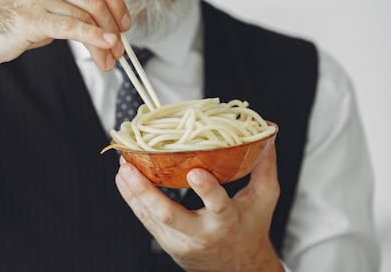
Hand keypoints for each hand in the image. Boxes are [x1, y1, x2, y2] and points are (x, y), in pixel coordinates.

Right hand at [0, 0, 130, 94]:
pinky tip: (106, 46)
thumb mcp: (40, 6)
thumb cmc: (4, 24)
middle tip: (120, 49)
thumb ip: (68, 7)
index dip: (117, 3)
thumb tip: (103, 25)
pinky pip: (73, 26)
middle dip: (115, 26)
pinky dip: (94, 38)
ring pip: (87, 15)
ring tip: (109, 60)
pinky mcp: (31, 17)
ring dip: (105, 41)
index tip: (125, 23)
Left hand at [115, 143, 282, 271]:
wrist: (238, 269)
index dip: (206, 191)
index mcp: (227, 221)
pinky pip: (145, 220)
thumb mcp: (264, 199)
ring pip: (151, 217)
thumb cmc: (251, 228)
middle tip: (130, 168)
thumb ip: (264, 165)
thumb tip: (268, 132)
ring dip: (132, 191)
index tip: (195, 172)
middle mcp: (201, 234)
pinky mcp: (167, 242)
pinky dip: (132, 199)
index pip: (218, 206)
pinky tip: (124, 179)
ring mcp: (180, 240)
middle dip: (146, 191)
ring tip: (122, 166)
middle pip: (170, 215)